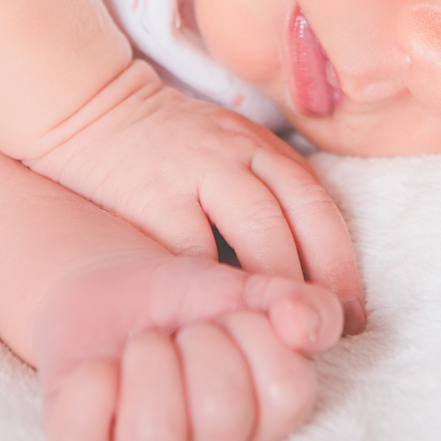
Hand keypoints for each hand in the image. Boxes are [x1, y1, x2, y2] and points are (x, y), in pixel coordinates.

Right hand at [24, 61, 365, 332]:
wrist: (89, 106)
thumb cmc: (165, 147)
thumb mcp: (226, 151)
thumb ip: (263, 191)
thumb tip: (309, 275)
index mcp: (262, 146)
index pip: (318, 205)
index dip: (343, 263)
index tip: (351, 314)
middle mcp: (238, 152)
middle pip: (298, 220)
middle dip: (320, 282)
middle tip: (325, 332)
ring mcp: (197, 170)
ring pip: (259, 233)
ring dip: (277, 288)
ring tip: (281, 334)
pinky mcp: (153, 196)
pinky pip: (193, 253)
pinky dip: (212, 290)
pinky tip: (220, 322)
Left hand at [32, 254, 342, 440]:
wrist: (110, 286)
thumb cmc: (185, 299)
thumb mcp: (246, 291)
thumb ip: (299, 304)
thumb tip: (303, 323)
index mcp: (263, 416)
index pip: (288, 391)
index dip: (254, 334)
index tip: (227, 316)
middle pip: (224, 416)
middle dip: (199, 345)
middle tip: (180, 330)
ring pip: (158, 437)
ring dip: (148, 361)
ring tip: (142, 343)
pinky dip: (90, 388)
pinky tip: (99, 365)